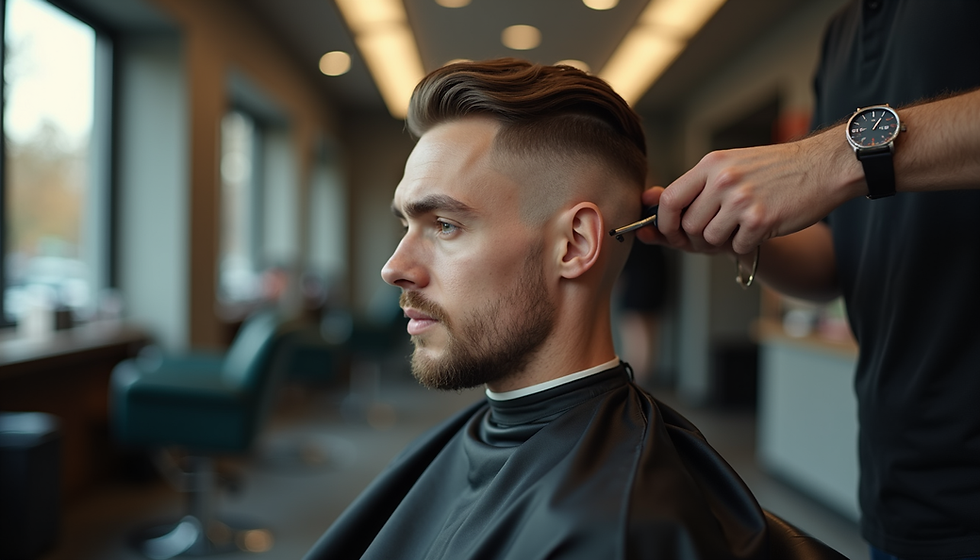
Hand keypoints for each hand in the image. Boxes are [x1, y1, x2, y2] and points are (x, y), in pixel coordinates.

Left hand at [650, 130, 861, 254]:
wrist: (823, 166)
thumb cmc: (774, 171)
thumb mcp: (730, 166)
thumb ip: (692, 188)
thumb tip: (647, 203)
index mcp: (711, 164)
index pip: (669, 199)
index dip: (664, 222)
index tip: (670, 232)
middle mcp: (723, 180)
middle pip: (689, 225)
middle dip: (696, 239)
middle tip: (715, 235)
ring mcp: (742, 199)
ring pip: (710, 239)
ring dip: (722, 243)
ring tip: (740, 228)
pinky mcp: (762, 219)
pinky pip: (737, 247)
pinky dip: (745, 246)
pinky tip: (759, 230)